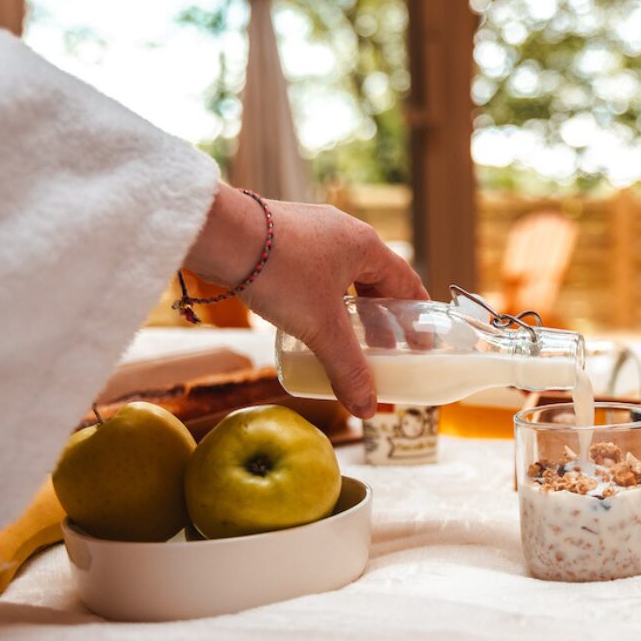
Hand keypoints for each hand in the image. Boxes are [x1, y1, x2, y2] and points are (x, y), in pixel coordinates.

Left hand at [184, 183, 427, 416]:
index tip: (421, 339)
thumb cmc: (279, 272)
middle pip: (375, 279)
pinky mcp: (283, 235)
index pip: (406, 282)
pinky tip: (307, 316)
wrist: (219, 234)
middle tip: (382, 347)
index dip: (416, 314)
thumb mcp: (320, 327)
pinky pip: (315, 269)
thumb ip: (347, 368)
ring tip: (344, 336)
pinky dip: (322, 295)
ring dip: (349, 306)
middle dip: (380, 316)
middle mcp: (343, 232)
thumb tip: (367, 410)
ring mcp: (312, 230)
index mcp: (366, 245)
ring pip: (343, 274)